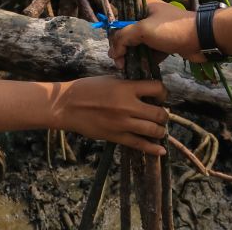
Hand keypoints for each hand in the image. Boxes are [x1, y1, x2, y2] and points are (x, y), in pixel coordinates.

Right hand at [51, 76, 167, 155]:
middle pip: (159, 113)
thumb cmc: (87, 89)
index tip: (161, 95)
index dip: (163, 92)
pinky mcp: (117, 137)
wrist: (67, 106)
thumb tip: (144, 91)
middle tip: (161, 114)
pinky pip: (139, 144)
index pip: (157, 88)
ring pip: (153, 130)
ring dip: (160, 130)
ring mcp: (123, 123)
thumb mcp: (110, 80)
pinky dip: (153, 148)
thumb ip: (128, 86)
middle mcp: (128, 106)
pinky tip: (161, 150)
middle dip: (164, 115)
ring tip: (159, 129)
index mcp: (127, 88)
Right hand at [109, 0, 200, 69]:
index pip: (120, 15)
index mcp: (142, 6)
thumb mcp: (143, 29)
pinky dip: (144, 59)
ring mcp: (157, 31)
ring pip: (138, 43)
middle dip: (121, 47)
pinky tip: (138, 69)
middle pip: (127, 32)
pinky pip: (149, 51)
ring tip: (125, 67)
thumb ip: (123, 37)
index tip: (112, 45)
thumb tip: (112, 51)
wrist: (202, 39)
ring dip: (131, 55)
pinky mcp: (164, 43)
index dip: (113, 30)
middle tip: (118, 62)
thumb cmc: (170, 29)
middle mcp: (148, 17)